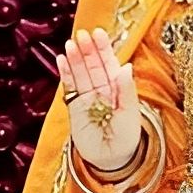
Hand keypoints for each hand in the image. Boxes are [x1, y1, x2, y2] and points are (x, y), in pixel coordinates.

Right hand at [57, 27, 142, 174]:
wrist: (111, 160)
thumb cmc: (126, 137)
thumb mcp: (130, 113)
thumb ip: (127, 90)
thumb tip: (126, 66)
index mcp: (118, 87)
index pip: (110, 64)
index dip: (104, 49)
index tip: (99, 33)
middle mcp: (102, 89)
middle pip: (93, 66)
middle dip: (88, 50)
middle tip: (82, 34)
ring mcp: (87, 97)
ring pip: (81, 74)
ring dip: (75, 59)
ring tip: (71, 44)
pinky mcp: (75, 107)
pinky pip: (70, 87)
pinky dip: (66, 74)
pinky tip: (62, 60)